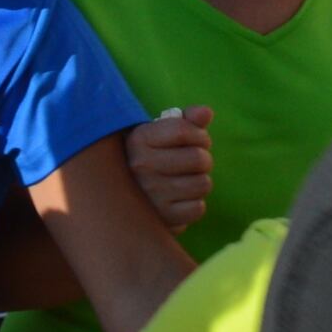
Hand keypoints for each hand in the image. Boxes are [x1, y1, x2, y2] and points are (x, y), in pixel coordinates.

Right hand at [128, 106, 213, 232]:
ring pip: (203, 183)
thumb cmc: (151, 157)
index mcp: (139, 139)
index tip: (198, 139)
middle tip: (194, 161)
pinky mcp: (161, 218)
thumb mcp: (160, 134)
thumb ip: (185, 120)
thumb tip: (206, 112)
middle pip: (199, 158)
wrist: (125, 198)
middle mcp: (141, 166)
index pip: (185, 131)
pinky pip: (198, 208)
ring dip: (200, 181)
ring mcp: (150, 194)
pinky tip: (181, 199)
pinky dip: (195, 204)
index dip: (200, 135)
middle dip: (203, 158)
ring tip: (186, 180)